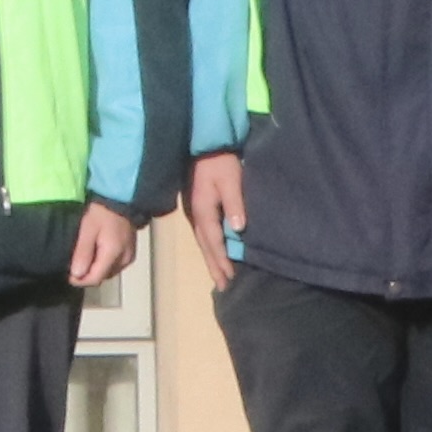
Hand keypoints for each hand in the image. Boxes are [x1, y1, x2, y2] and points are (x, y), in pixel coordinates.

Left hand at [67, 201, 137, 289]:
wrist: (121, 199)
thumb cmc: (102, 213)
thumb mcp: (88, 230)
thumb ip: (83, 253)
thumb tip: (76, 275)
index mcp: (113, 255)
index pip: (95, 279)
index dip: (80, 280)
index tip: (68, 274)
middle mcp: (124, 260)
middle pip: (102, 277)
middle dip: (87, 274)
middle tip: (74, 263)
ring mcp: (129, 257)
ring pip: (108, 272)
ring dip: (96, 269)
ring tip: (85, 258)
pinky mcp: (130, 253)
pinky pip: (115, 265)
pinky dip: (104, 263)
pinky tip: (97, 253)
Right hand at [177, 151, 241, 296]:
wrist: (201, 144)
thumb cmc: (219, 161)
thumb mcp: (230, 180)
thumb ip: (234, 204)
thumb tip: (237, 230)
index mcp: (204, 211)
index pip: (215, 242)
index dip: (223, 261)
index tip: (231, 278)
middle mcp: (196, 215)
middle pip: (205, 247)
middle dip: (215, 267)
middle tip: (223, 287)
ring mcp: (193, 212)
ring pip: (202, 242)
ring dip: (210, 260)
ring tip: (219, 277)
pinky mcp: (196, 207)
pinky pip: (202, 234)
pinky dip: (208, 248)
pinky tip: (213, 252)